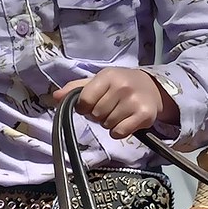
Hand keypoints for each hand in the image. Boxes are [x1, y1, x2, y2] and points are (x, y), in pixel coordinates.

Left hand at [52, 68, 178, 139]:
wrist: (152, 88)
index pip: (84, 100)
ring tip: (118, 113)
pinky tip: (125, 121)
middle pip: (96, 115)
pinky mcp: (145, 115)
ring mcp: (134, 101)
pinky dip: (119, 132)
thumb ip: (76, 89)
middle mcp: (122, 86)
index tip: (90, 105)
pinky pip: (119, 133)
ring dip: (109, 123)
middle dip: (98, 115)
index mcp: (107, 76)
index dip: (84, 107)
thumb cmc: (120, 85)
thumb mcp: (99, 81)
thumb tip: (55, 97)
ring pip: (107, 125)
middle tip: (109, 107)